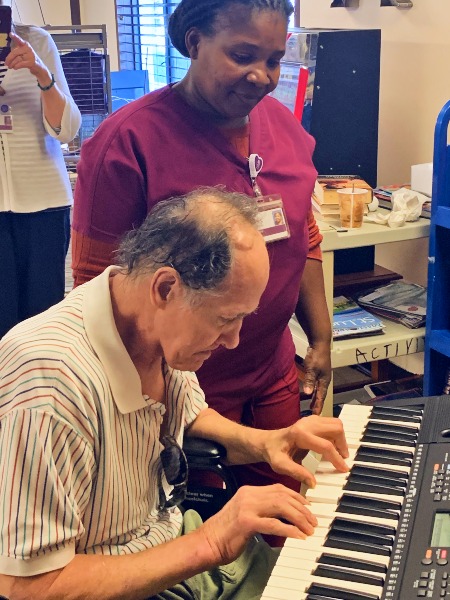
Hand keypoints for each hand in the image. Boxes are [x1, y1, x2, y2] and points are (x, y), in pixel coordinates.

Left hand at [6, 32, 47, 79]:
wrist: (39, 68)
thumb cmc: (29, 60)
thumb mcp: (23, 53)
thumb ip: (16, 52)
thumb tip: (8, 58)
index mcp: (25, 45)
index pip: (19, 40)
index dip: (15, 37)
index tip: (10, 34)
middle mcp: (28, 49)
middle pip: (15, 52)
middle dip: (9, 58)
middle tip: (6, 63)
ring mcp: (30, 56)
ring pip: (17, 59)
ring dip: (12, 64)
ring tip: (10, 66)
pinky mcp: (31, 62)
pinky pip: (20, 64)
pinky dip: (16, 66)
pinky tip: (15, 68)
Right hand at [198, 484, 316, 564]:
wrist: (207, 543)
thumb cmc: (226, 532)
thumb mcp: (245, 513)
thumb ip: (261, 509)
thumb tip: (283, 513)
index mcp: (248, 491)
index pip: (278, 488)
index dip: (296, 497)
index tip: (308, 507)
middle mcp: (248, 495)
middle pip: (283, 496)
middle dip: (302, 508)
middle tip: (313, 520)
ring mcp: (247, 507)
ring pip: (281, 507)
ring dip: (299, 519)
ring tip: (309, 529)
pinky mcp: (246, 522)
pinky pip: (274, 524)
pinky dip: (289, 530)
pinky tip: (298, 536)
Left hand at [261, 415, 348, 487]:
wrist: (267, 441)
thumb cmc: (273, 452)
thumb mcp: (280, 465)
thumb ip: (296, 473)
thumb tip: (313, 483)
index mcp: (300, 434)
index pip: (326, 445)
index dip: (337, 458)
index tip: (343, 469)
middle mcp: (307, 423)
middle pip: (336, 428)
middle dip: (342, 444)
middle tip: (342, 459)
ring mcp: (310, 420)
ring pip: (336, 424)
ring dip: (341, 438)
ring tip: (338, 454)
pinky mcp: (312, 420)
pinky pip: (331, 424)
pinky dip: (336, 434)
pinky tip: (332, 446)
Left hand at [302, 343, 331, 414]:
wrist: (319, 343)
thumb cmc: (316, 356)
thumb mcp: (311, 369)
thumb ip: (309, 381)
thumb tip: (308, 394)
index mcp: (325, 381)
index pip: (321, 396)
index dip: (318, 405)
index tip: (316, 414)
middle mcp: (325, 380)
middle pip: (321, 394)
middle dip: (318, 403)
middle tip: (314, 412)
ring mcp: (322, 375)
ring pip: (319, 389)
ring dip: (316, 397)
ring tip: (312, 405)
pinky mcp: (319, 371)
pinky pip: (316, 384)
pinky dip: (314, 390)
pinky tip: (310, 391)